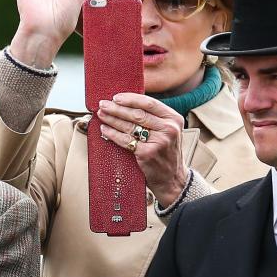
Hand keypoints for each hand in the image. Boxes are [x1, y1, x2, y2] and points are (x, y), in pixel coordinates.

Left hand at [96, 92, 188, 206]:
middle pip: (137, 114)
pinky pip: (126, 141)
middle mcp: (168, 129)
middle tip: (103, 104)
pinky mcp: (147, 154)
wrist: (172, 178)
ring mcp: (158, 142)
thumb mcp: (169, 131)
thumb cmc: (166, 153)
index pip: (150, 103)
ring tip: (101, 115)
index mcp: (174, 119)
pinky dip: (113, 135)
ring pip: (130, 126)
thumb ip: (155, 118)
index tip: (116, 97)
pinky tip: (105, 130)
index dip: (131, 98)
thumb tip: (129, 104)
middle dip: (117, 108)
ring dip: (112, 119)